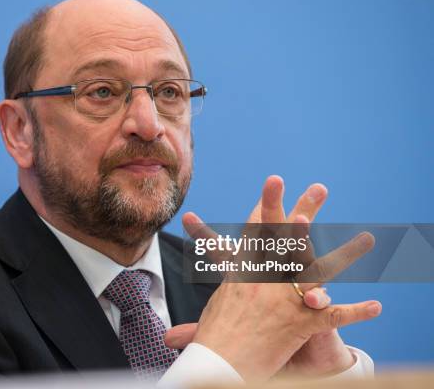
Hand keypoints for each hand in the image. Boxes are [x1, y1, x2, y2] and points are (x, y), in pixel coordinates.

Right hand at [168, 176, 381, 380]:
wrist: (218, 363)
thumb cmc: (212, 340)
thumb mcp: (212, 316)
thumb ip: (200, 316)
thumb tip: (169, 333)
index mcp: (243, 271)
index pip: (255, 230)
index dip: (266, 205)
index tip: (275, 183)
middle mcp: (265, 278)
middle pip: (288, 238)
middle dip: (304, 209)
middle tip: (319, 188)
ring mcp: (285, 298)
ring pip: (319, 270)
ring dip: (345, 255)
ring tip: (365, 239)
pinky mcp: (301, 323)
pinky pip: (334, 316)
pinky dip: (356, 313)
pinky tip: (376, 306)